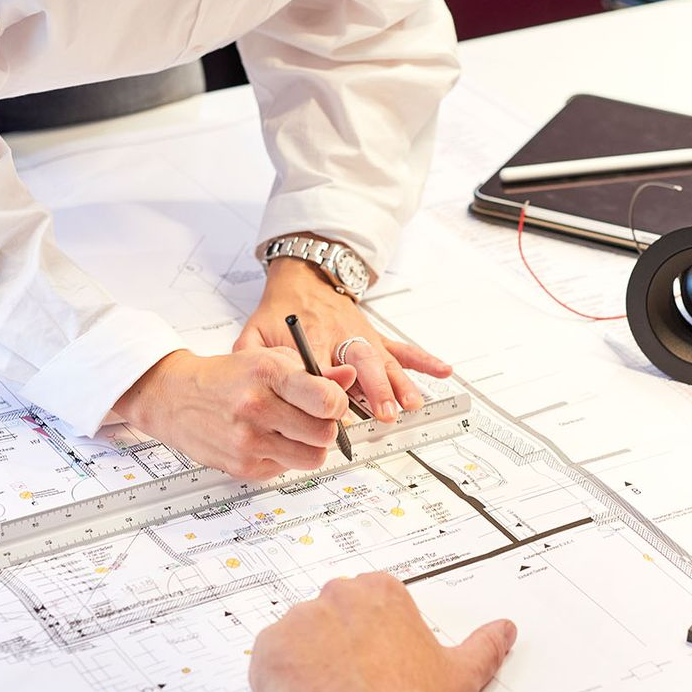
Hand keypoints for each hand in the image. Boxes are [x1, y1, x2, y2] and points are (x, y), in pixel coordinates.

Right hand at [117, 348, 355, 479]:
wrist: (175, 397)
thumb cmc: (225, 376)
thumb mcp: (269, 359)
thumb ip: (314, 372)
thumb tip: (350, 379)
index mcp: (267, 374)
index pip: (326, 400)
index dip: (337, 404)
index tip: (331, 402)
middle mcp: (256, 407)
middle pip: (324, 434)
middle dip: (325, 427)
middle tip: (312, 418)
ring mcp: (248, 441)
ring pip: (311, 458)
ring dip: (308, 446)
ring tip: (292, 430)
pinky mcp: (242, 467)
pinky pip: (285, 469)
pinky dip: (283, 457)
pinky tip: (266, 439)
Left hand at [238, 258, 451, 423]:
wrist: (303, 277)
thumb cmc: (281, 311)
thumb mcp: (255, 332)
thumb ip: (248, 356)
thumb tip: (248, 381)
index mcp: (311, 336)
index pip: (321, 365)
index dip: (330, 388)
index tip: (336, 414)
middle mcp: (341, 336)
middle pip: (361, 362)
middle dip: (375, 388)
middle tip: (385, 413)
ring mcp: (362, 336)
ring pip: (385, 359)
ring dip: (400, 382)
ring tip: (412, 404)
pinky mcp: (375, 337)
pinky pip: (402, 348)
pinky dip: (424, 360)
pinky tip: (443, 371)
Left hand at [249, 572, 516, 691]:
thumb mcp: (461, 672)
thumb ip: (484, 645)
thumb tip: (506, 630)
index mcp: (379, 592)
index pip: (361, 607)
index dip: (365, 642)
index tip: (373, 669)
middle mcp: (334, 596)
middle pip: (325, 621)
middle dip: (332, 650)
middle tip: (351, 689)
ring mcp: (296, 622)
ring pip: (294, 644)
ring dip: (303, 669)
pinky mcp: (267, 653)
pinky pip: (265, 668)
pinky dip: (277, 688)